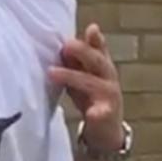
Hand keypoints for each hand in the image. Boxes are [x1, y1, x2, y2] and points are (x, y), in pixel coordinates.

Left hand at [48, 23, 124, 151]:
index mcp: (102, 67)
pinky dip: (97, 113)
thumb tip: (65, 39)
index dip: (96, 39)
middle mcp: (109, 79)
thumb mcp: (82, 75)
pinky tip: (92, 113)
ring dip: (72, 76)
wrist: (105, 130)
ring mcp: (110, 97)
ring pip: (92, 83)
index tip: (92, 29)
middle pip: (98, 61)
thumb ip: (75, 59)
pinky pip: (101, 113)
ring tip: (52, 73)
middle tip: (66, 46)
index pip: (100, 49)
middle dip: (83, 52)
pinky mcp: (106, 116)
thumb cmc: (90, 97)